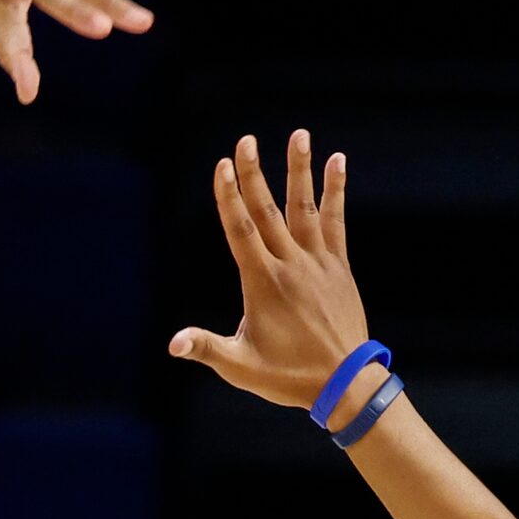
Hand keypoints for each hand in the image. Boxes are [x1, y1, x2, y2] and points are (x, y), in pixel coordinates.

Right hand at [170, 130, 377, 419]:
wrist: (345, 384)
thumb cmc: (288, 377)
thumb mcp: (240, 366)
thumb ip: (206, 348)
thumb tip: (172, 343)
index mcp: (263, 283)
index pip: (241, 231)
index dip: (229, 197)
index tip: (222, 166)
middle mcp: (291, 265)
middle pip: (268, 210)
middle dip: (254, 174)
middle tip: (246, 140)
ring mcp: (317, 263)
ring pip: (305, 207)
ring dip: (300, 169)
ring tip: (298, 134)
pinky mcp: (338, 267)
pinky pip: (335, 221)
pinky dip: (335, 191)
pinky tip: (337, 162)